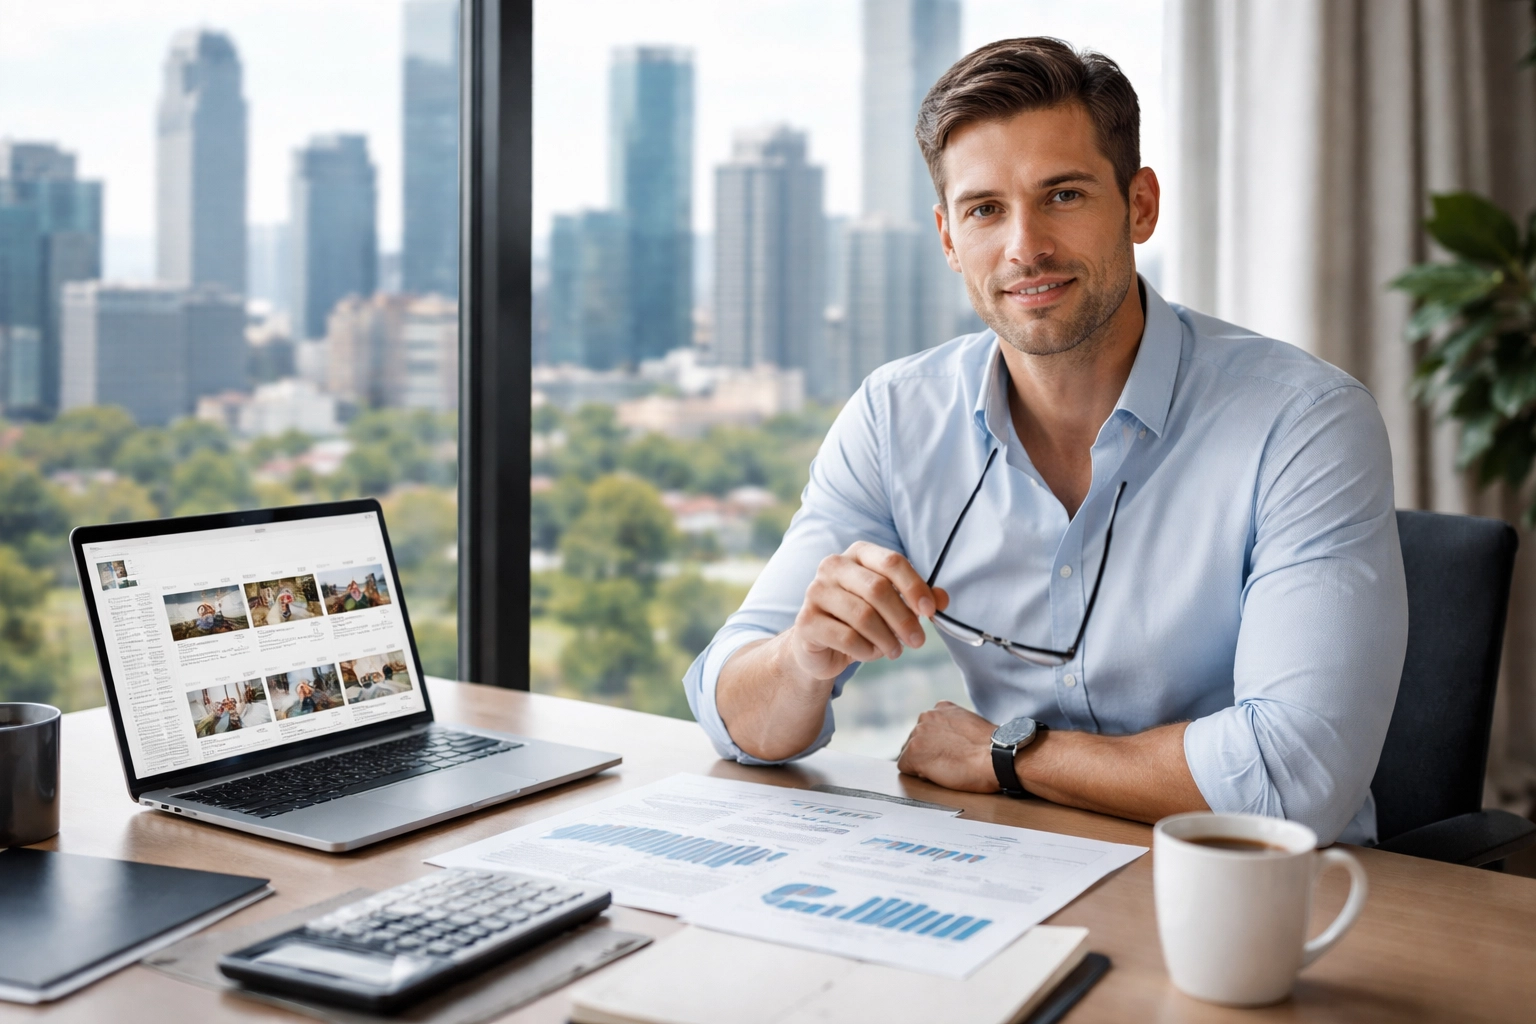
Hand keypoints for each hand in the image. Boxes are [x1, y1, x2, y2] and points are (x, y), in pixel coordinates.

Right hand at [784, 541, 948, 681]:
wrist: (821, 646)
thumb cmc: (861, 620)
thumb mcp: (893, 607)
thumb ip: (918, 600)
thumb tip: (942, 600)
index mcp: (858, 554)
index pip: (892, 562)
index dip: (914, 586)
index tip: (930, 611)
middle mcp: (833, 566)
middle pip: (878, 589)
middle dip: (904, 619)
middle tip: (918, 642)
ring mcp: (815, 591)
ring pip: (863, 616)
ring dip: (886, 639)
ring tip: (894, 651)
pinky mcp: (806, 621)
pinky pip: (846, 638)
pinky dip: (865, 650)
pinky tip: (869, 653)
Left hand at [897, 701, 1003, 792]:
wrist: (997, 757)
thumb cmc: (992, 747)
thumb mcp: (971, 725)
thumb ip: (954, 728)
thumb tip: (949, 742)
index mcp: (942, 708)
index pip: (928, 728)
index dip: (937, 745)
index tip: (950, 752)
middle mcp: (926, 716)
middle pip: (916, 740)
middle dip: (927, 753)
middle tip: (949, 763)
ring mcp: (918, 734)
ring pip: (909, 753)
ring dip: (922, 763)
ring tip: (945, 769)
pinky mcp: (913, 753)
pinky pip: (905, 767)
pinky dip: (918, 775)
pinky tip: (938, 776)